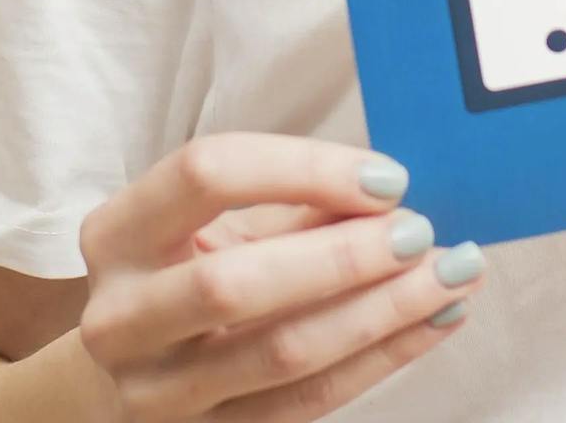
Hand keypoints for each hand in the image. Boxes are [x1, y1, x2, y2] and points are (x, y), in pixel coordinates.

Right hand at [71, 134, 484, 419]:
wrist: (125, 375)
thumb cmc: (185, 274)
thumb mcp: (216, 226)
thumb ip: (291, 205)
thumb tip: (390, 194)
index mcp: (116, 235)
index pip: (205, 175)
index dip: (303, 168)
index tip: (386, 177)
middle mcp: (121, 318)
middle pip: (235, 282)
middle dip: (343, 256)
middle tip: (421, 233)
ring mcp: (157, 392)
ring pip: (280, 352)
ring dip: (380, 313)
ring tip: (449, 277)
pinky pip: (308, 401)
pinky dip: (381, 360)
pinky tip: (432, 323)